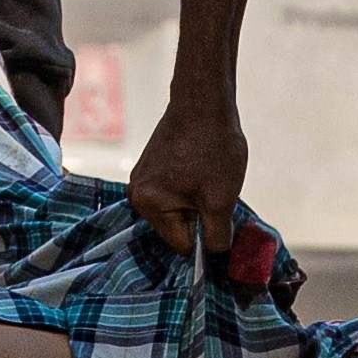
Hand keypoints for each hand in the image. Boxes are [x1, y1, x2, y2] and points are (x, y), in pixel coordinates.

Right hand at [129, 96, 247, 257]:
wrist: (204, 100)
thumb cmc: (212, 148)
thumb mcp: (221, 200)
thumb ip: (218, 236)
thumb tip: (217, 257)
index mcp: (147, 205)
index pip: (181, 244)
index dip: (205, 236)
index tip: (220, 217)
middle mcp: (136, 194)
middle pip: (178, 228)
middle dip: (200, 217)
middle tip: (215, 191)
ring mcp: (143, 178)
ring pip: (179, 209)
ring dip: (198, 201)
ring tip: (209, 176)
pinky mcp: (152, 166)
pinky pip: (175, 191)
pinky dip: (193, 187)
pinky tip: (203, 167)